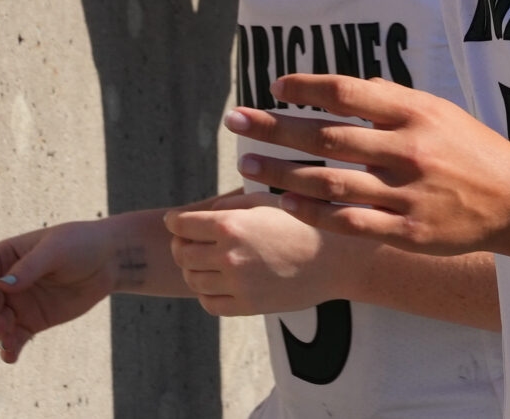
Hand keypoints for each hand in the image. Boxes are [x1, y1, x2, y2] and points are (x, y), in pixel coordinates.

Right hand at [0, 220, 122, 360]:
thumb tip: (3, 285)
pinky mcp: (32, 322)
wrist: (106, 262)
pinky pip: (15, 338)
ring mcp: (18, 304)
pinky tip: (10, 357)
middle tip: (2, 326)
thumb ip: (30, 267)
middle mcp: (6, 282)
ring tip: (8, 342)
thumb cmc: (78, 244)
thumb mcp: (55, 250)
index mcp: (5, 256)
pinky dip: (10, 348)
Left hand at [166, 191, 372, 316]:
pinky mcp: (249, 306)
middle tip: (188, 241)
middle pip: (181, 253)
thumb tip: (196, 215)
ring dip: (192, 269)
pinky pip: (209, 303)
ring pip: (192, 279)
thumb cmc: (299, 222)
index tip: (176, 221)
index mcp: (230, 225)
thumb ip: (225, 206)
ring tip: (205, 261)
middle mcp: (230, 255)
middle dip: (180, 245)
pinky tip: (218, 282)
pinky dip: (206, 293)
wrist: (334, 259)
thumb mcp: (261, 202)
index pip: (180, 225)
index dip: (174, 221)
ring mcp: (239, 284)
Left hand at [228, 74, 509, 255]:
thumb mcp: (436, 109)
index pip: (346, 92)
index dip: (305, 87)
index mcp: (412, 113)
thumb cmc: (471, 149)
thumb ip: (388, 99)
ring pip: (329, 183)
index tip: (273, 87)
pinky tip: (283, 204)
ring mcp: (406, 193)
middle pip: (326, 137)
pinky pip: (349, 222)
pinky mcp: (408, 231)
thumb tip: (336, 89)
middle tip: (234, 122)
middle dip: (273, 128)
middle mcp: (406, 150)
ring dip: (281, 174)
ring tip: (246, 167)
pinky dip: (313, 213)